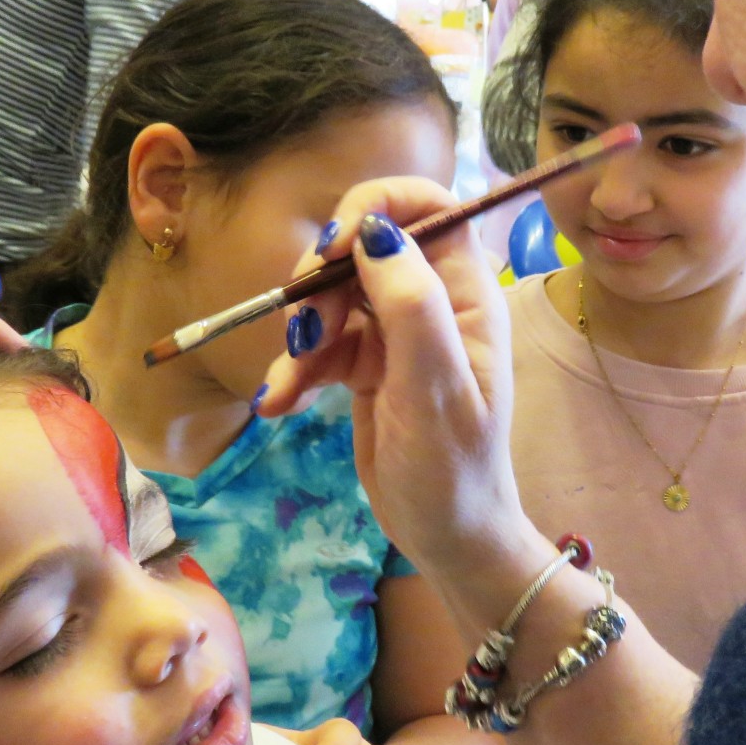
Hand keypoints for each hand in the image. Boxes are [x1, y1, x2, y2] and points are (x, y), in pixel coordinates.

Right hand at [259, 179, 540, 588]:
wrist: (447, 539)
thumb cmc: (453, 469)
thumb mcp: (435, 389)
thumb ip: (410, 305)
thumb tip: (375, 230)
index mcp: (466, 293)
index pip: (427, 205)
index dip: (374, 207)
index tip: (331, 250)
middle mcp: (432, 301)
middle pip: (365, 245)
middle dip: (322, 282)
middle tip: (303, 331)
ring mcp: (397, 332)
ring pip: (334, 296)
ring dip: (301, 334)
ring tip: (288, 388)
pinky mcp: (366, 364)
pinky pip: (320, 344)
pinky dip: (294, 370)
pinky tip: (279, 405)